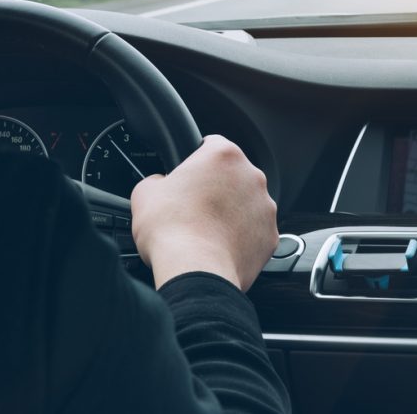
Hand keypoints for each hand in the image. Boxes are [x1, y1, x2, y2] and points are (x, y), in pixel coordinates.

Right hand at [130, 135, 277, 290]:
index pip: (212, 144)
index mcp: (224, 156)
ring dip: (231, 212)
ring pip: (247, 203)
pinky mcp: (270, 234)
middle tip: (193, 207)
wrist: (195, 271)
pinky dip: (241, 236)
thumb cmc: (171, 230)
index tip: (188, 174)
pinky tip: (220, 246)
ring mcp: (265, 206)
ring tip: (206, 230)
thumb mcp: (146, 192)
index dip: (196, 159)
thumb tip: (160, 184)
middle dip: (216, 187)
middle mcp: (252, 176)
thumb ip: (157, 179)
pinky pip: (255, 230)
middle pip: (233, 175)